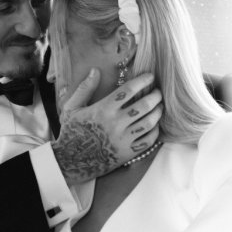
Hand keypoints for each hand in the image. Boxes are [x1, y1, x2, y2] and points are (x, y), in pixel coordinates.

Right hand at [51, 68, 162, 184]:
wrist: (72, 161)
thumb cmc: (72, 132)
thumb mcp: (72, 108)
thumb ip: (85, 88)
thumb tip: (96, 70)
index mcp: (103, 110)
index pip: (128, 90)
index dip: (142, 81)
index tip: (150, 76)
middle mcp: (116, 123)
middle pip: (144, 105)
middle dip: (155, 95)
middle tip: (158, 91)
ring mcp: (123, 139)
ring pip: (149, 122)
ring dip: (158, 112)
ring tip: (159, 106)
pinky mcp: (128, 152)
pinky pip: (148, 140)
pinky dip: (155, 131)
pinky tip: (155, 124)